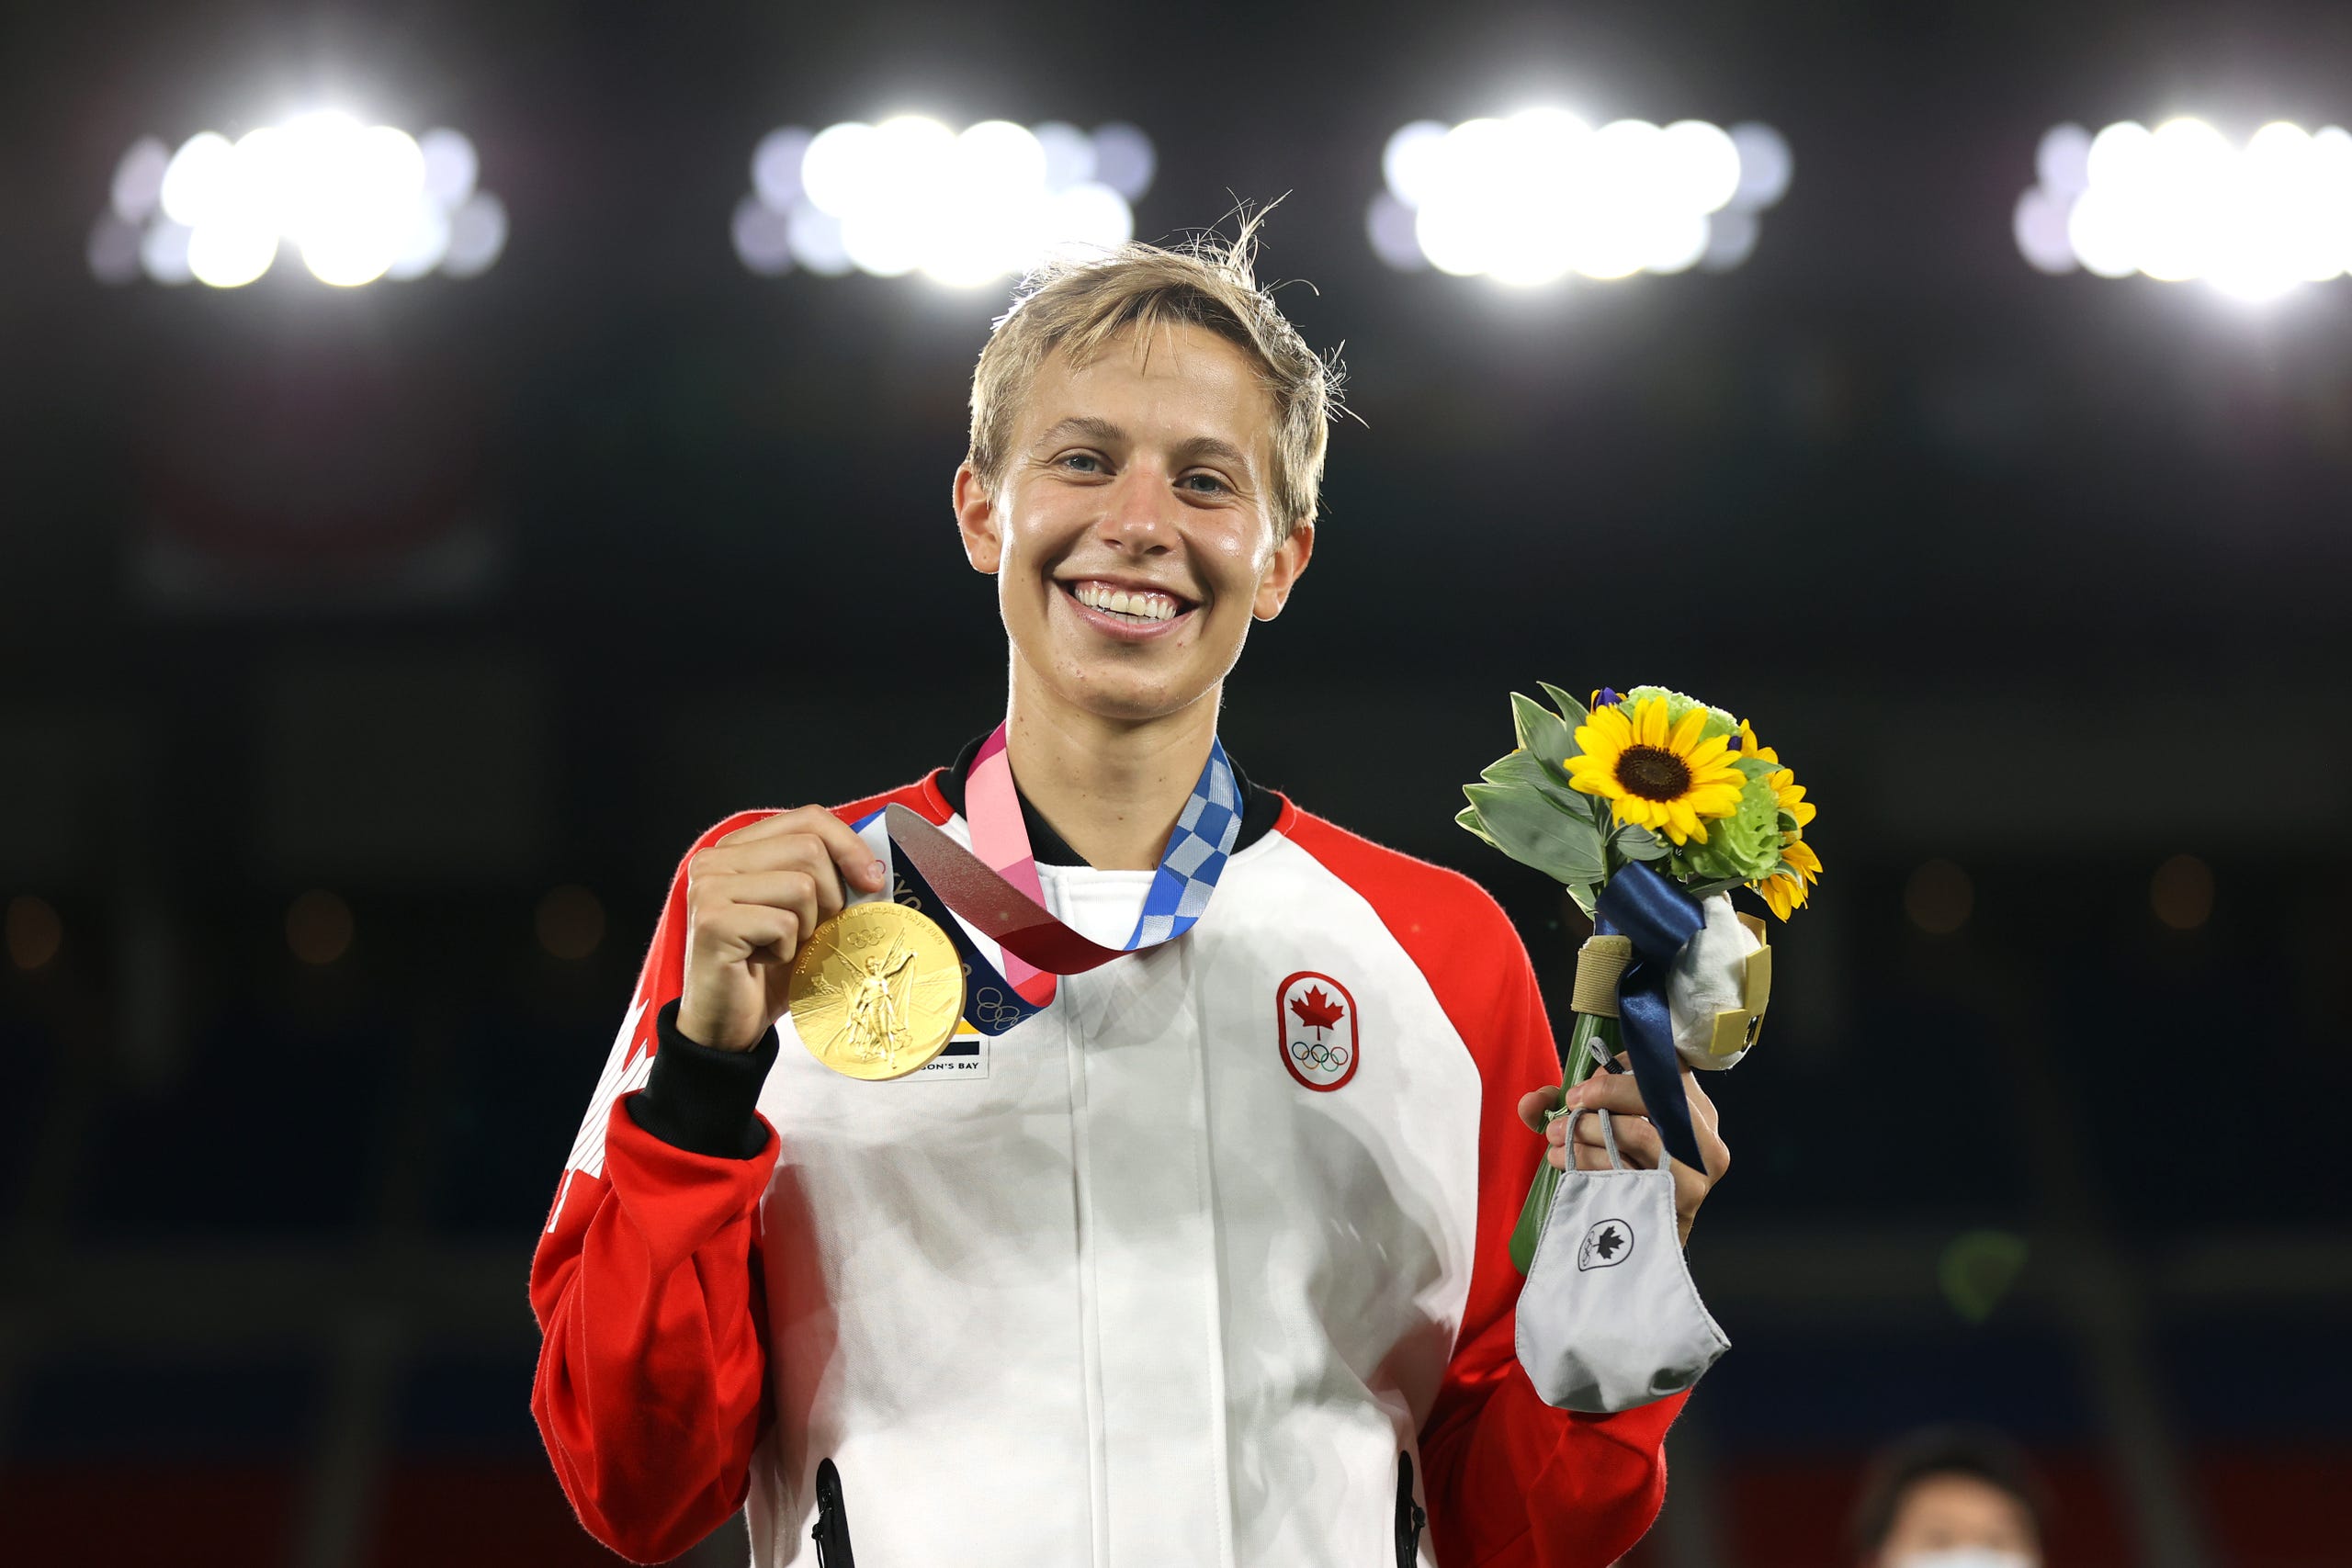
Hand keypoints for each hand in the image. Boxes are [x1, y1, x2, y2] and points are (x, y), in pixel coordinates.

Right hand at [677, 807, 889, 1051]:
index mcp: (738, 847)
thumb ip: (829, 879)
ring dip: (806, 927)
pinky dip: (787, 951)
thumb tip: (876, 867)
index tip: (871, 881)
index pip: (808, 818)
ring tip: (781, 947)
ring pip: (802, 884)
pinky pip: (784, 923)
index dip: (849, 846)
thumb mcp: (807, 914)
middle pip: (810, 848)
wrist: (727, 1025)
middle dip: (830, 896)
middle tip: (812, 931)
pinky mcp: (712, 921)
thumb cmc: (767, 969)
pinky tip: (762, 962)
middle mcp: (716, 859)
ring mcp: (709, 887)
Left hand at [1516, 1059, 1729, 1246]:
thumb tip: (1534, 1101)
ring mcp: (1696, 1173)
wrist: (1637, 1244)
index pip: (1667, 1068)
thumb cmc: (1621, 1176)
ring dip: (1588, 1128)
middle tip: (1571, 1103)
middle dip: (1605, 1093)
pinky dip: (1589, 1160)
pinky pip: (1627, 1170)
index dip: (1622, 1070)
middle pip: (1657, 1096)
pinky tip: (1563, 1159)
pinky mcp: (1678, 1202)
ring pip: (1639, 1133)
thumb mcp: (1604, 1129)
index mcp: (1695, 1111)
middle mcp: (1705, 1139)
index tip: (1588, 1083)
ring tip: (1557, 1135)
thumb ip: (1572, 1107)